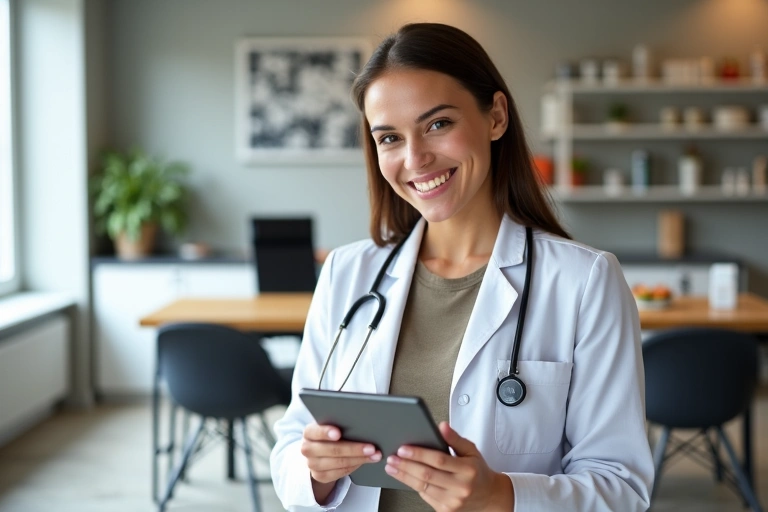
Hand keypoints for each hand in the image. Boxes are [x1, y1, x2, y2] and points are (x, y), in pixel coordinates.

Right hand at [300, 422, 381, 502]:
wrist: (318, 452)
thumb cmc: (329, 434)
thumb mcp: (329, 425)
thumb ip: (338, 422)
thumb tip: (361, 421)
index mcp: (309, 432)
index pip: (315, 431)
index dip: (326, 432)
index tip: (338, 433)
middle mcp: (307, 449)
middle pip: (332, 450)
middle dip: (354, 449)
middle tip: (371, 447)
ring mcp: (312, 464)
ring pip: (338, 463)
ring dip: (359, 459)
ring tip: (374, 455)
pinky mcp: (319, 476)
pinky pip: (339, 473)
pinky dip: (354, 466)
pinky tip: (364, 461)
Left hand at [384, 422, 513, 510]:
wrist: (488, 497)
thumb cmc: (477, 472)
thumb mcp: (471, 450)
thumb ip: (455, 438)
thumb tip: (442, 426)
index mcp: (467, 469)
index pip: (439, 460)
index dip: (419, 454)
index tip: (404, 448)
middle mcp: (460, 487)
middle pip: (427, 475)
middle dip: (406, 465)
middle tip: (392, 457)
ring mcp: (453, 501)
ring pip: (423, 487)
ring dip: (404, 476)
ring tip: (392, 467)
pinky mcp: (446, 510)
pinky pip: (425, 496)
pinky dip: (413, 485)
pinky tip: (405, 477)